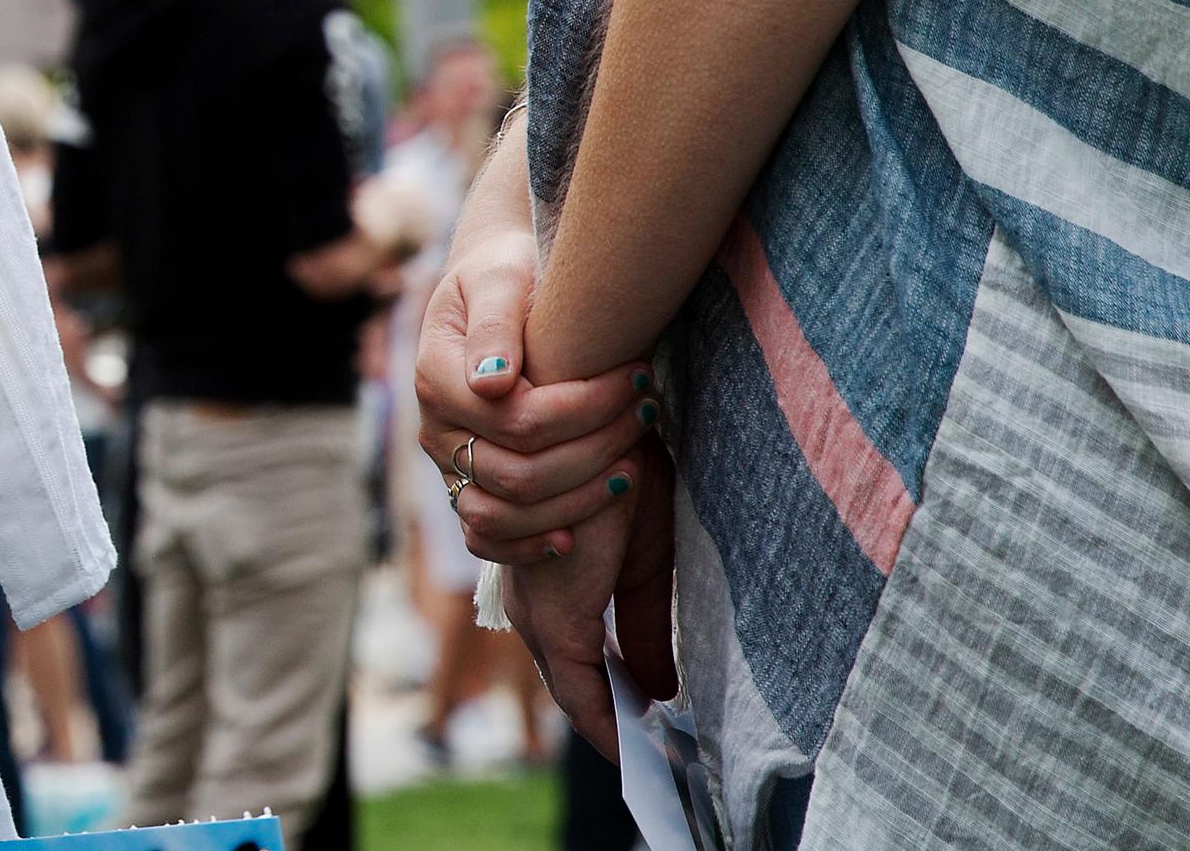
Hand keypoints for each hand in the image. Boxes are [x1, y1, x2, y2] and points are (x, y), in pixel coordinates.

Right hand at [414, 223, 647, 563]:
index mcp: (434, 375)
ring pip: (503, 515)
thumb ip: (496, 323)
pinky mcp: (464, 487)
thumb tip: (493, 385)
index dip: (587, 409)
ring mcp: (447, 464)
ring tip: (632, 466)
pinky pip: (484, 539)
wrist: (490, 291)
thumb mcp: (499, 278)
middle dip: (596, 451)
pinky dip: (529, 546)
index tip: (637, 377)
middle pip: (518, 475)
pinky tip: (577, 534)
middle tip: (647, 413)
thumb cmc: (504, 276)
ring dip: (577, 501)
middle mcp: (434, 428)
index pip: (517, 420)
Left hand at [502, 434, 678, 747]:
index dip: (606, 704)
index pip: (573, 665)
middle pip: (569, 685)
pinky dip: (605, 723)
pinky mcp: (555, 615)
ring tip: (651, 763)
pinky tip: (633, 750)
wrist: (600, 426)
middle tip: (651, 763)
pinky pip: (578, 689)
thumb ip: (645, 625)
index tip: (643, 741)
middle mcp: (531, 604)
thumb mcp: (645, 558)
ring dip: (610, 729)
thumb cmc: (620, 474)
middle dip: (609, 725)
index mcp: (549, 586)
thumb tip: (658, 688)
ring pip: (570, 693)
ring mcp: (537, 613)